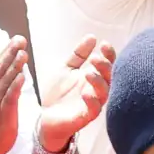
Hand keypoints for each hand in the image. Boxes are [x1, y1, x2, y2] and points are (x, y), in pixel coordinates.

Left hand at [36, 34, 114, 153]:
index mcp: (95, 77)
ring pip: (104, 93)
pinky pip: (94, 110)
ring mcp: (93, 103)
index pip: (108, 64)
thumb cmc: (58, 93)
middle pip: (109, 77)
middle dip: (105, 66)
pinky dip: (92, 102)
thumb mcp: (66, 68)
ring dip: (99, 82)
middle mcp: (97, 90)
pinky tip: (86, 94)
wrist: (44, 116)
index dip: (109, 54)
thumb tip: (92, 36)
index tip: (104, 44)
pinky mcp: (85, 117)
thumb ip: (79, 54)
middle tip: (95, 59)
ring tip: (88, 72)